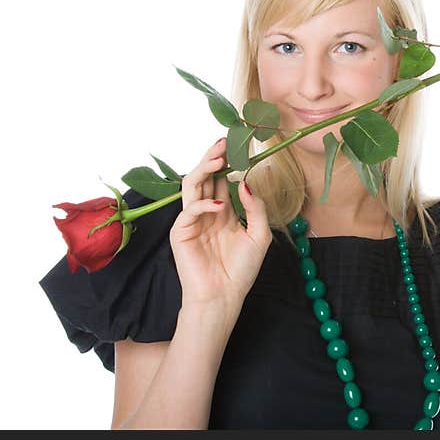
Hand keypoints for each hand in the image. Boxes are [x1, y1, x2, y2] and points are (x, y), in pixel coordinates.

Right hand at [169, 137, 271, 312]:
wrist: (225, 296)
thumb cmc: (241, 270)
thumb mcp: (259, 235)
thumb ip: (254, 208)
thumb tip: (244, 182)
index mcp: (223, 211)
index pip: (221, 180)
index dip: (228, 163)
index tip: (238, 145)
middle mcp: (206, 211)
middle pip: (204, 176)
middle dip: (213, 158)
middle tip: (224, 142)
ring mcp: (191, 220)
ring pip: (191, 185)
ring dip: (203, 169)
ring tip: (218, 159)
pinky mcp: (181, 232)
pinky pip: (189, 210)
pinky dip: (204, 204)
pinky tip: (219, 206)